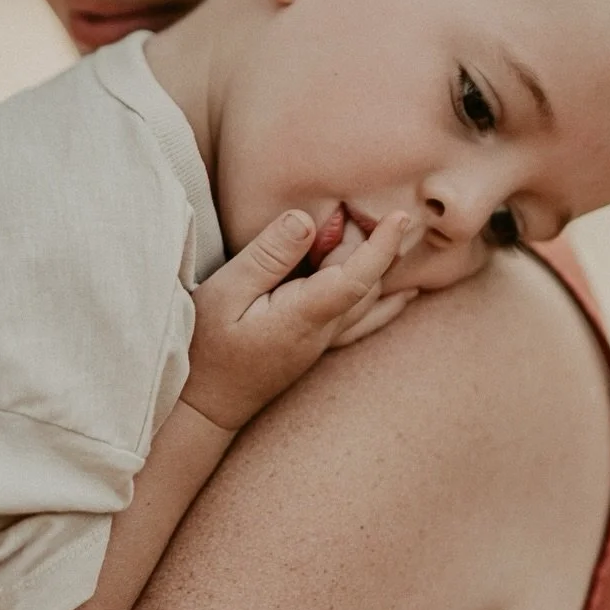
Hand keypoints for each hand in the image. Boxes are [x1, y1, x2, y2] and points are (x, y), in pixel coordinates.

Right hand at [182, 209, 414, 430]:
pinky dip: (387, 303)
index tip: (400, 216)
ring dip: (376, 264)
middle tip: (347, 204)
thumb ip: (268, 256)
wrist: (204, 405)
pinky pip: (363, 322)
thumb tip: (306, 221)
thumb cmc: (206, 348)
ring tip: (377, 228)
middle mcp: (323, 331)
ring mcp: (323, 343)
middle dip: (367, 239)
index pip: (358, 277)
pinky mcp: (316, 348)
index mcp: (304, 314)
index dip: (382, 245)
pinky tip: (406, 295)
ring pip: (367, 300)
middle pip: (365, 281)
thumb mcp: (225, 293)